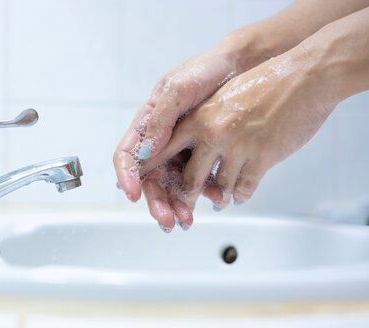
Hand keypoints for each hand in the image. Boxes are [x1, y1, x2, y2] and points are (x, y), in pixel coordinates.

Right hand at [114, 44, 243, 230]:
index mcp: (147, 124)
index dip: (127, 177)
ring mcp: (181, 150)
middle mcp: (161, 141)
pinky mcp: (202, 155)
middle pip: (150, 179)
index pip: (127, 155)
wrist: (241, 67)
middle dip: (157, 201)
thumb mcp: (178, 88)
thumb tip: (146, 152)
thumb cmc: (205, 70)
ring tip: (188, 219)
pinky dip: (204, 192)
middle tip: (168, 220)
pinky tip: (214, 198)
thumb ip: (161, 119)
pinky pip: (199, 178)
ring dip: (178, 204)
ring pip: (173, 185)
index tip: (133, 195)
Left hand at [141, 47, 335, 211]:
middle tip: (183, 209)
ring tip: (219, 201)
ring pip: (218, 187)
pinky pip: (243, 189)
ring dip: (218, 198)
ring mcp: (237, 146)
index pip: (164, 148)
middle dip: (185, 198)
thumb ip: (204, 121)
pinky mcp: (262, 157)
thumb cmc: (264, 84)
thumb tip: (188, 145)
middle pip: (189, 178)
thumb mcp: (223, 97)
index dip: (149, 170)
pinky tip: (239, 195)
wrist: (304, 76)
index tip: (139, 186)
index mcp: (199, 117)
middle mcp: (213, 132)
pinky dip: (240, 196)